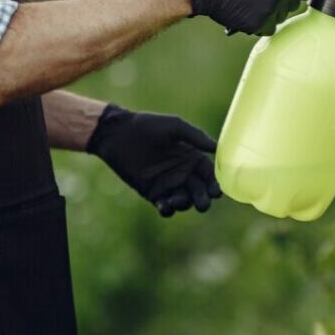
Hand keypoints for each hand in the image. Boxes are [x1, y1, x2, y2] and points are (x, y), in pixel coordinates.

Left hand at [86, 104, 220, 216]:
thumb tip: (216, 147)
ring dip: (185, 204)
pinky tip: (165, 205)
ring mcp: (168, 184)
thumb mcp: (174, 126)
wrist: (118, 134)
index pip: (208, 174)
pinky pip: (165, 206)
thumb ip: (195, 136)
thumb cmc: (147, 125)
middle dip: (203, 199)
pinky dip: (168, 209)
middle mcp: (183, 172)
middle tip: (202, 204)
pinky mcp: (152, 193)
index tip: (216, 192)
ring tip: (177, 200)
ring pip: (184, 201)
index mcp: (191, 157)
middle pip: (199, 191)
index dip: (214, 184)